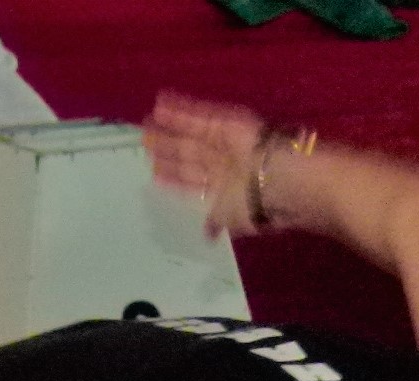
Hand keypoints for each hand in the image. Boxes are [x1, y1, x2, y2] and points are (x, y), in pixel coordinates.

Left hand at [142, 91, 269, 237]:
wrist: (274, 181)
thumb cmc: (251, 205)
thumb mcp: (230, 220)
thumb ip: (214, 222)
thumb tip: (208, 237)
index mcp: (221, 188)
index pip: (191, 180)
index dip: (173, 175)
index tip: (155, 171)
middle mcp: (221, 163)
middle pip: (187, 154)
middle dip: (167, 149)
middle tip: (144, 142)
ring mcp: (222, 141)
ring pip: (190, 133)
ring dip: (169, 128)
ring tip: (146, 123)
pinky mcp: (224, 123)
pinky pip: (198, 116)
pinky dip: (179, 111)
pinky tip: (160, 106)